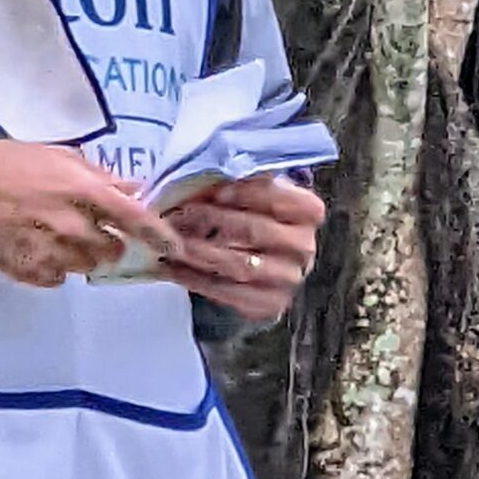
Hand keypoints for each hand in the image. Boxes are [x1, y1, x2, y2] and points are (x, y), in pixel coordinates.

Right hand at [0, 139, 178, 287]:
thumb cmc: (9, 164)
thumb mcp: (59, 156)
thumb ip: (99, 176)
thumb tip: (132, 188)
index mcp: (84, 192)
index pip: (135, 220)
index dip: (159, 236)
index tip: (172, 247)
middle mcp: (73, 226)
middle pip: (111, 251)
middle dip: (106, 242)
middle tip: (87, 228)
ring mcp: (51, 252)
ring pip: (85, 267)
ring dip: (79, 255)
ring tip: (55, 236)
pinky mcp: (29, 271)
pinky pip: (57, 278)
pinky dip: (54, 267)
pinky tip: (37, 247)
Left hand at [159, 173, 324, 321]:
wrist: (258, 264)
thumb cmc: (250, 218)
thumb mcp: (251, 195)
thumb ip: (237, 182)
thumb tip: (201, 174)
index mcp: (307, 212)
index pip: (280, 197)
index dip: (247, 193)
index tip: (215, 191)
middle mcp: (304, 247)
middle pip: (255, 230)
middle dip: (212, 220)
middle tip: (179, 214)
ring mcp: (288, 279)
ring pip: (238, 264)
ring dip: (198, 251)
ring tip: (171, 240)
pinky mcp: (269, 304)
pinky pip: (227, 292)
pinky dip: (195, 278)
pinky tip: (172, 267)